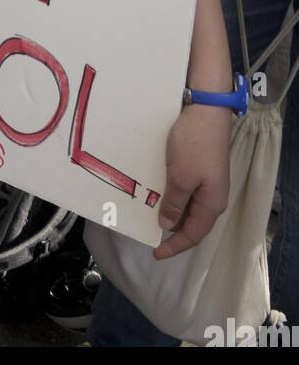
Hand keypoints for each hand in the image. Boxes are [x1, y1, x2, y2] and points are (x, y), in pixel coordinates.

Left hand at [152, 103, 230, 260]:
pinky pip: (186, 191)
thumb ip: (175, 204)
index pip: (193, 235)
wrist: (206, 111)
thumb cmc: (194, 145)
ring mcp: (207, 182)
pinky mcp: (200, 169)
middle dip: (173, 233)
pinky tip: (158, 193)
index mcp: (212, 204)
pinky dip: (172, 197)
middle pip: (192, 223)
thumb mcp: (180, 178)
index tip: (156, 253)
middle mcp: (213, 197)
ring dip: (171, 213)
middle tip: (151, 237)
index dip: (174, 247)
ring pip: (188, 207)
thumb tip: (168, 225)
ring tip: (151, 216)